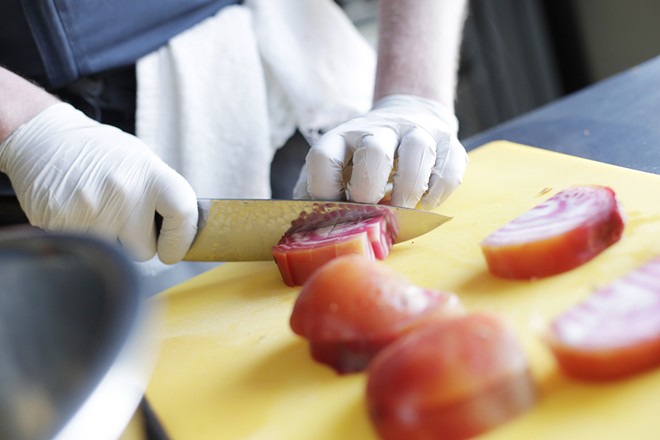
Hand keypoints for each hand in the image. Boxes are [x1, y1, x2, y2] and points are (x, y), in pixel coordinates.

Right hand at [0, 103, 197, 263]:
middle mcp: (123, 191)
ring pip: (114, 255)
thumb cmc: (98, 153)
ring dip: (109, 242)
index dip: (182, 238)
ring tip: (98, 211)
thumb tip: (185, 232)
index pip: (184, 212)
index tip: (173, 249)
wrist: (41, 136)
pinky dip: (83, 239)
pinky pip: (84, 250)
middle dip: (137, 244)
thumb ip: (161, 194)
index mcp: (149, 174)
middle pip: (144, 251)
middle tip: (124, 221)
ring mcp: (90, 208)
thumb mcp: (139, 161)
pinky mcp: (60, 223)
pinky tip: (78, 214)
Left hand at [293, 94, 467, 209]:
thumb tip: (302, 227)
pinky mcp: (447, 140)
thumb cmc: (363, 157)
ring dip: (409, 189)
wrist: (408, 116)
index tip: (331, 211)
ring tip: (402, 211)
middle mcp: (378, 130)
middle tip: (371, 212)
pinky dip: (439, 190)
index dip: (323, 188)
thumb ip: (314, 192)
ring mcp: (416, 131)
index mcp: (342, 137)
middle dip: (370, 189)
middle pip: (374, 151)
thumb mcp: (335, 166)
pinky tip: (426, 203)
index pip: (324, 156)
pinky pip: (450, 165)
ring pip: (417, 151)